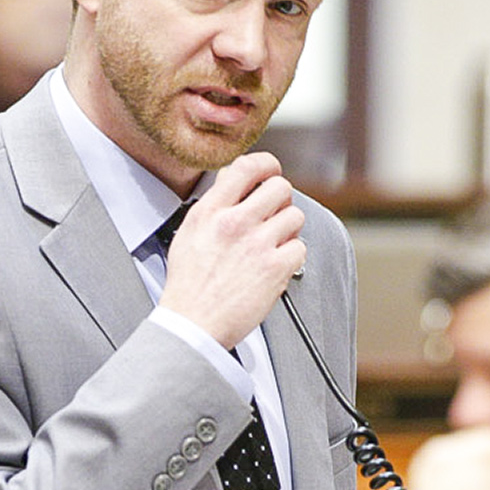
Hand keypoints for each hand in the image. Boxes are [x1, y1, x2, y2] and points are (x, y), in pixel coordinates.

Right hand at [158, 153, 305, 349]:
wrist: (192, 324)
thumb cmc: (189, 285)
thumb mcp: (189, 233)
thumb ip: (212, 205)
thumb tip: (230, 180)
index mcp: (211, 211)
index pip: (247, 166)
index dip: (267, 165)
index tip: (271, 172)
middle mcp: (235, 223)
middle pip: (280, 187)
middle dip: (281, 199)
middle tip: (275, 213)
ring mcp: (257, 245)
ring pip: (296, 215)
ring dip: (289, 228)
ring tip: (274, 243)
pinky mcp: (275, 269)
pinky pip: (300, 247)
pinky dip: (293, 256)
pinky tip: (277, 264)